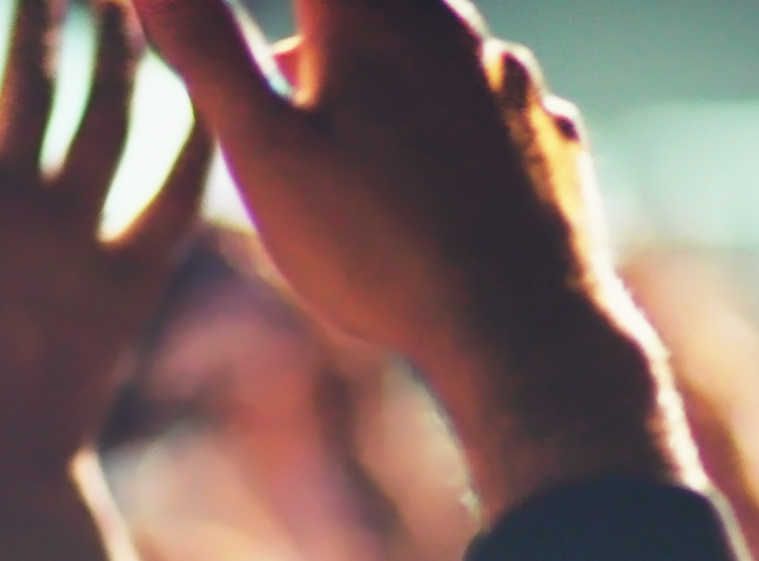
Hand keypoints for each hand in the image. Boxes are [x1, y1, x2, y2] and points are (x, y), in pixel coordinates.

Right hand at [138, 0, 690, 511]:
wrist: (524, 331)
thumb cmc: (379, 247)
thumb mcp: (265, 149)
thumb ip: (207, 47)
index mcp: (368, 10)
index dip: (268, 31)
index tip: (276, 77)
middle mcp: (452, 24)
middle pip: (367, 6)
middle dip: (320, 36)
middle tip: (287, 83)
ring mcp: (512, 78)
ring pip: (433, 47)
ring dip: (385, 74)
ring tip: (351, 136)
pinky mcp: (551, 135)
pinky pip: (490, 103)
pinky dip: (455, 122)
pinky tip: (440, 172)